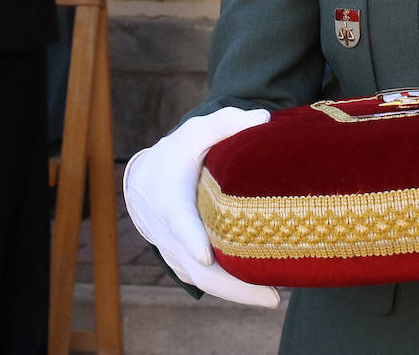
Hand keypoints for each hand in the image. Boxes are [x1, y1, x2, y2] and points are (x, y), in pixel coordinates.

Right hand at [124, 107, 278, 305]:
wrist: (145, 182)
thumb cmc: (177, 155)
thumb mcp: (195, 132)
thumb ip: (225, 123)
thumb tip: (264, 119)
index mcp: (172, 202)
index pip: (180, 223)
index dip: (191, 239)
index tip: (205, 253)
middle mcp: (172, 235)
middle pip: (199, 269)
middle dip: (233, 286)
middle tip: (272, 297)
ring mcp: (177, 253)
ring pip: (205, 281)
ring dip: (237, 293)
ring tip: (273, 298)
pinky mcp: (185, 261)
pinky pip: (207, 280)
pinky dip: (230, 288)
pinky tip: (261, 290)